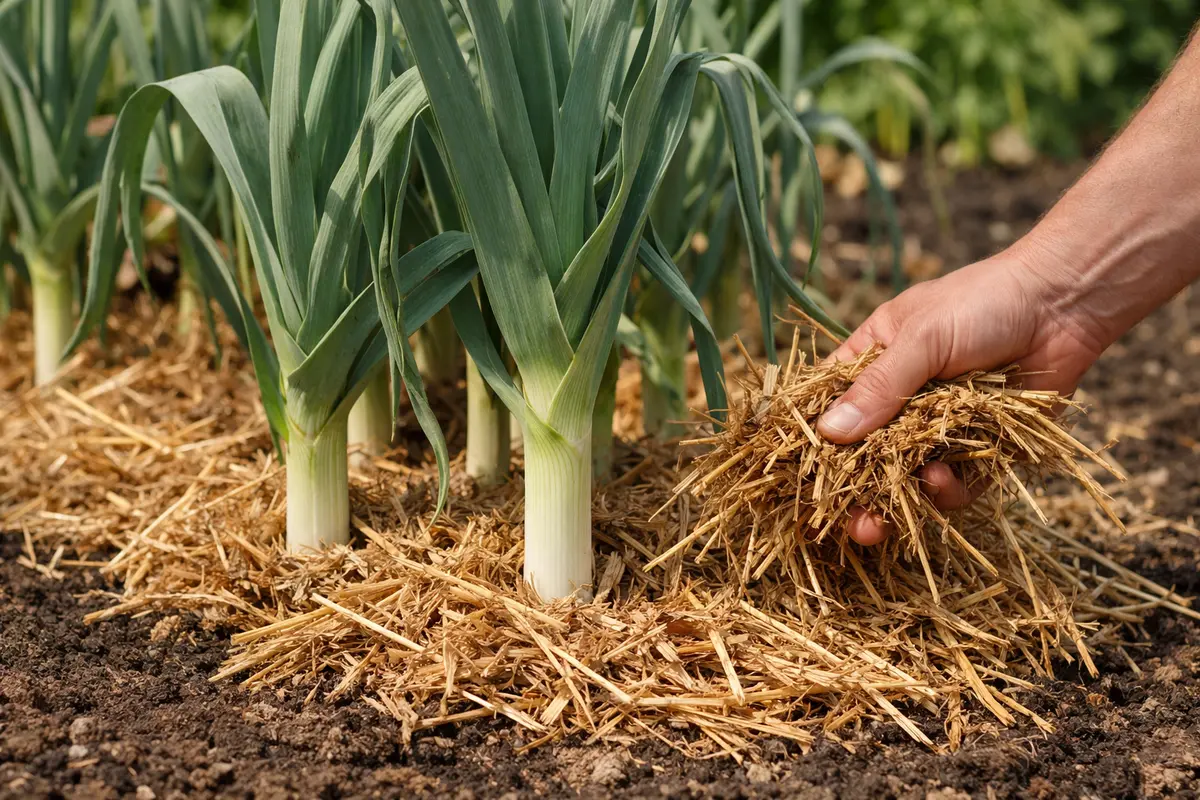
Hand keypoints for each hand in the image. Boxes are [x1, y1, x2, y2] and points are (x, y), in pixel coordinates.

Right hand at [817, 245, 1110, 545]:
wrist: (1066, 302)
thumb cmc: (985, 300)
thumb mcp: (923, 338)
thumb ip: (879, 388)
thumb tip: (827, 434)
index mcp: (872, 360)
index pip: (827, 405)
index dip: (810, 443)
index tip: (795, 482)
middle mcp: (900, 397)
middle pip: (863, 454)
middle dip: (852, 494)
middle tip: (852, 525)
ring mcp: (939, 424)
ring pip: (906, 475)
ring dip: (897, 498)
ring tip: (890, 514)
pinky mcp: (981, 445)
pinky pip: (956, 481)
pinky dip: (947, 489)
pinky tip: (945, 479)